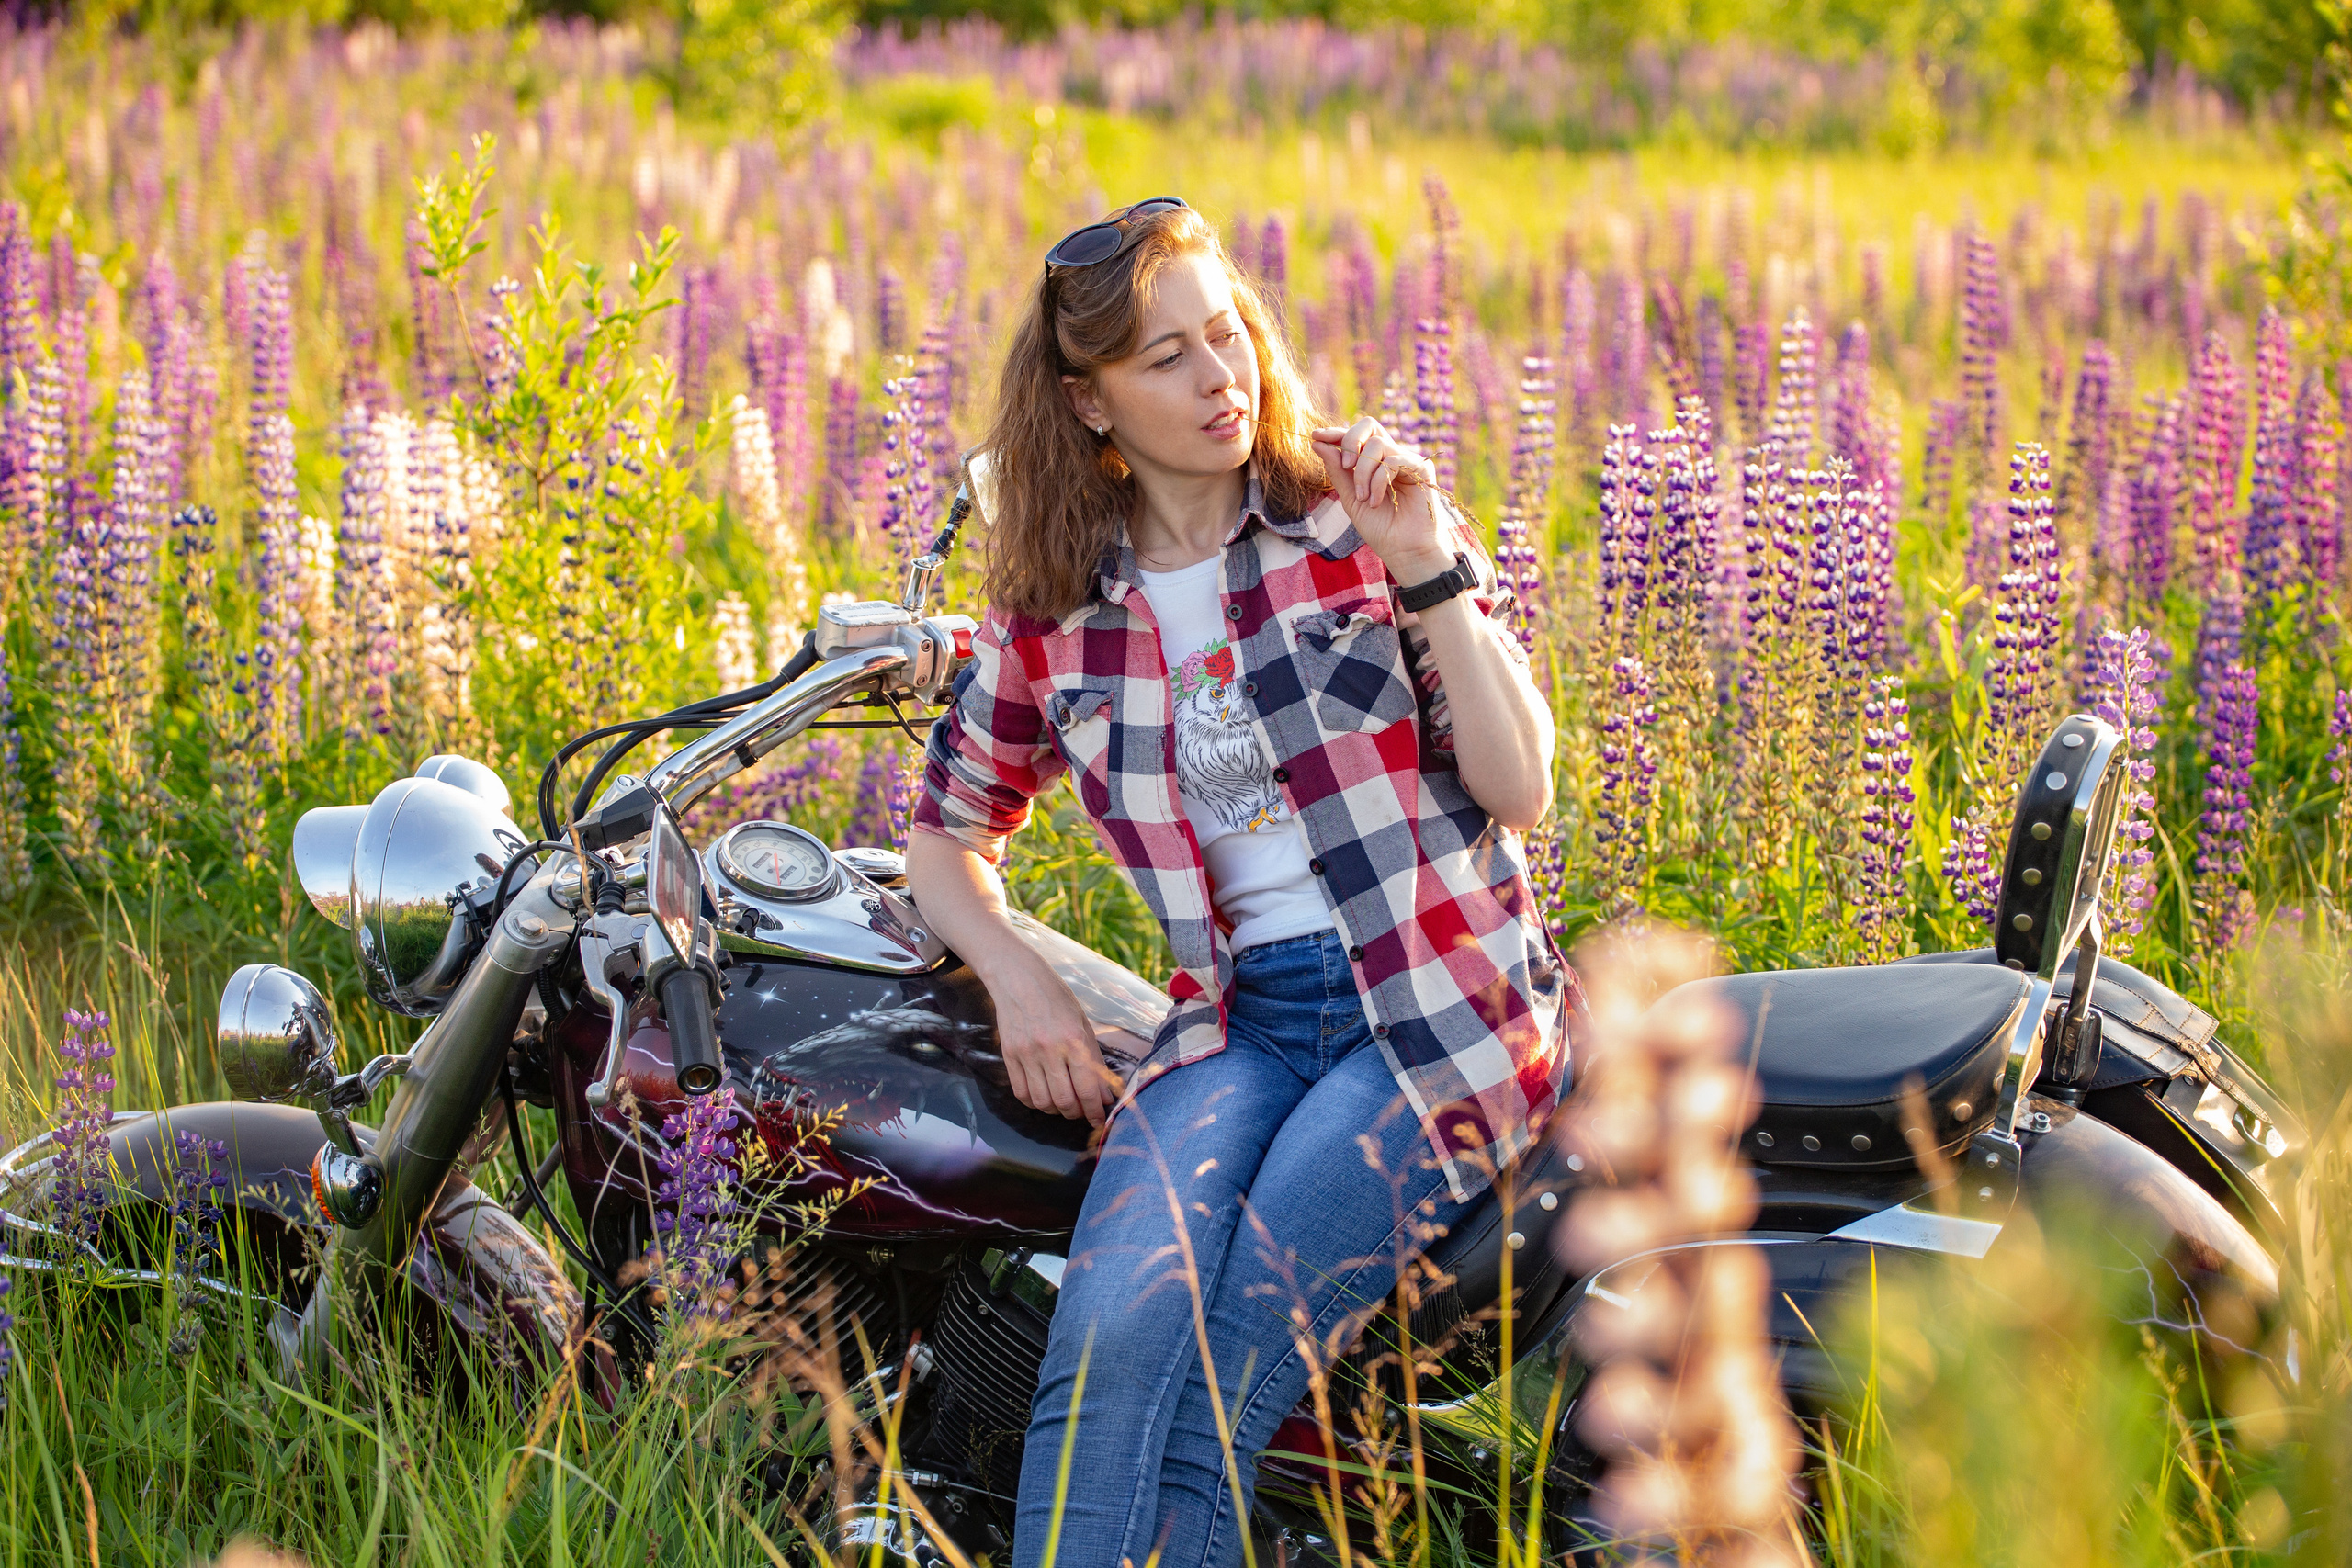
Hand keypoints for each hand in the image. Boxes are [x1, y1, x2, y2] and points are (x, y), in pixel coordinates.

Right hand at [982, 949, 1115, 1125]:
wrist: (1019, 979)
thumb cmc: (1057, 999)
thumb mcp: (1083, 1024)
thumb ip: (1094, 1061)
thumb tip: (1105, 1095)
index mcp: (1074, 1039)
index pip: (1088, 1088)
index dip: (1096, 1110)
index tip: (1099, 1119)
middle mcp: (1049, 1049)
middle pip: (1065, 1101)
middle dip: (1077, 1113)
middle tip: (1083, 1111)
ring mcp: (1026, 1054)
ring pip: (1043, 1102)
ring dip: (1056, 1110)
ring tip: (1064, 1104)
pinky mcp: (1009, 1056)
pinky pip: (1022, 1093)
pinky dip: (1036, 1102)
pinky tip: (1045, 1095)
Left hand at [1311, 417, 1453, 582]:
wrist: (1402, 550)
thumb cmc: (1379, 528)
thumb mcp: (1350, 497)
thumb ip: (1337, 470)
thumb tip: (1317, 443)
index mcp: (1374, 462)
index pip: (1356, 436)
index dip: (1335, 432)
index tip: (1316, 436)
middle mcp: (1391, 456)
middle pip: (1369, 425)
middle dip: (1351, 441)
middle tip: (1345, 466)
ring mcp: (1407, 460)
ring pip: (1378, 445)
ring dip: (1363, 473)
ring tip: (1364, 498)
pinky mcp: (1421, 468)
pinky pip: (1393, 461)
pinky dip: (1378, 481)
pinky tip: (1376, 501)